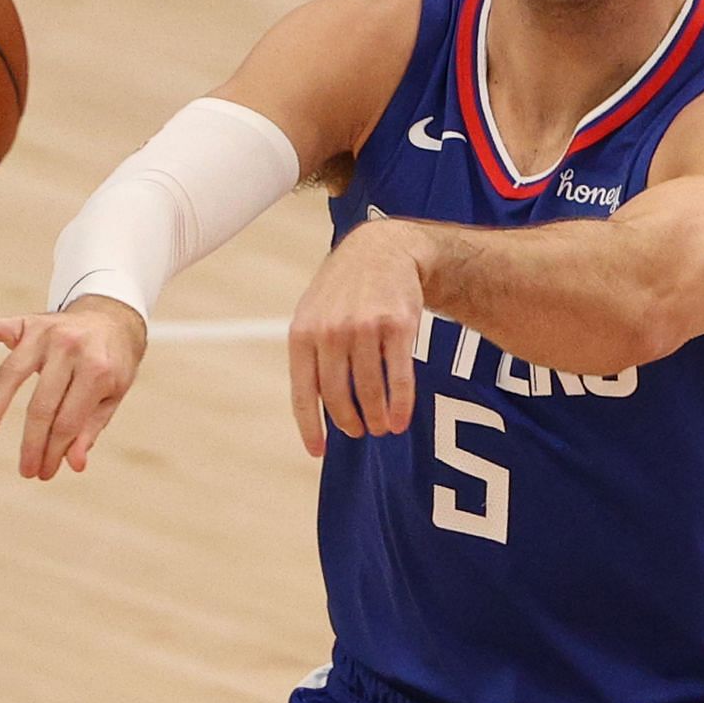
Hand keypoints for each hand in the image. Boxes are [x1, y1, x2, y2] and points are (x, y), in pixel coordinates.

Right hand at [0, 295, 147, 479]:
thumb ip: (91, 428)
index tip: (43, 473)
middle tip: (25, 471)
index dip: (55, 451)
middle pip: (41, 405)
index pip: (68, 420)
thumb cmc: (112, 363)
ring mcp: (47, 332)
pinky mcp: (28, 321)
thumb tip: (73, 465)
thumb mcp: (113, 396)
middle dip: (32, 443)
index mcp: (97, 369)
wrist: (113, 317)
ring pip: (11, 373)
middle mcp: (70, 348)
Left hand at [288, 220, 426, 456]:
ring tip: (383, 427)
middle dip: (350, 422)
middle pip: (338, 395)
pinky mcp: (397, 325)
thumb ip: (310, 355)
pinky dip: (401, 404)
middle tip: (361, 432)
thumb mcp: (313, 315)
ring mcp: (364, 327)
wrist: (381, 250)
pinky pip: (398, 376)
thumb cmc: (343, 292)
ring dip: (377, 417)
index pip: (304, 393)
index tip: (318, 452)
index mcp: (302, 333)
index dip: (310, 427)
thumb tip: (313, 408)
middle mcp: (330, 331)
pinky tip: (402, 419)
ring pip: (369, 390)